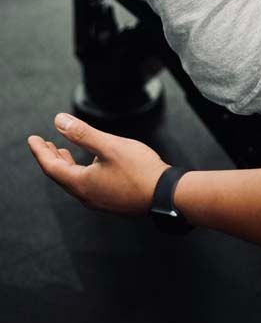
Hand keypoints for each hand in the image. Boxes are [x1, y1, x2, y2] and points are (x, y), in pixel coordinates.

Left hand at [27, 113, 168, 215]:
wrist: (165, 194)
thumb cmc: (140, 170)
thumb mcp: (109, 146)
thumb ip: (82, 134)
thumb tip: (59, 122)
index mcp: (82, 184)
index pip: (51, 167)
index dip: (40, 152)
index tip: (33, 139)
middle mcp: (87, 196)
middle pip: (61, 176)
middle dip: (50, 158)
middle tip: (43, 144)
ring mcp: (99, 200)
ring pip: (74, 181)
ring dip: (66, 164)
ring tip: (62, 152)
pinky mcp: (111, 200)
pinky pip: (87, 185)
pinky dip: (80, 171)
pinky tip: (90, 163)